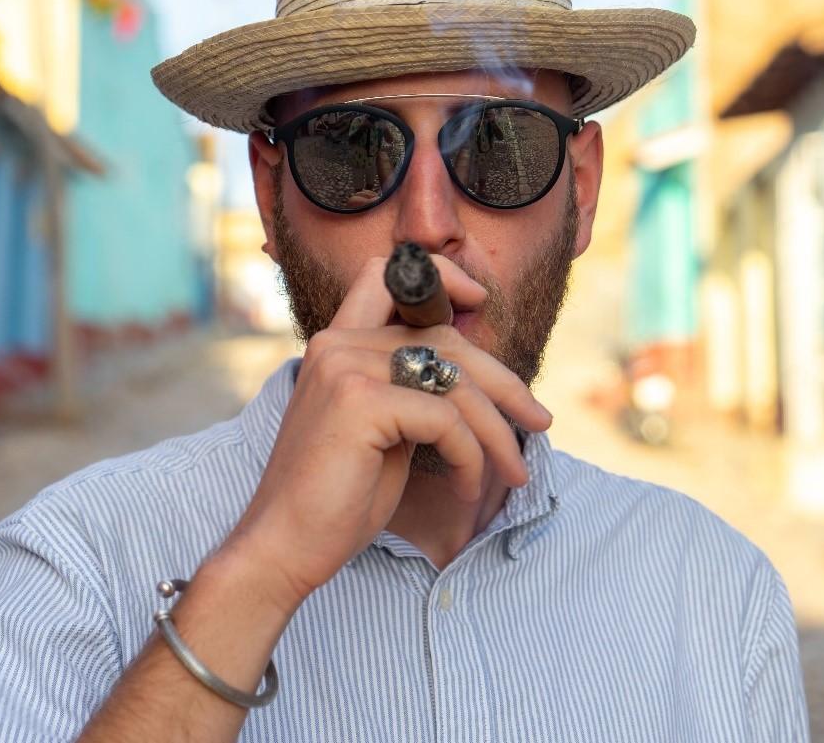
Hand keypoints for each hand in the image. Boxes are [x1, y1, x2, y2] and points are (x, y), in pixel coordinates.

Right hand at [222, 255, 552, 611]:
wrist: (284, 546)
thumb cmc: (337, 499)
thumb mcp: (385, 431)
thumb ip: (415, 391)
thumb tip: (483, 380)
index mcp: (336, 344)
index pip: (387, 276)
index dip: (440, 279)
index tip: (479, 303)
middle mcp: (337, 344)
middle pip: (445, 336)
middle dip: (503, 382)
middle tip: (539, 421)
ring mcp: (345, 367)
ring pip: (455, 380)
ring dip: (497, 431)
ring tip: (515, 470)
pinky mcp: (359, 401)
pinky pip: (446, 420)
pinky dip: (469, 458)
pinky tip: (466, 489)